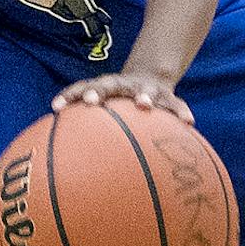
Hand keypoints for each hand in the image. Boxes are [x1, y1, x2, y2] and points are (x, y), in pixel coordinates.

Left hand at [51, 71, 193, 124]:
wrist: (150, 78)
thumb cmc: (120, 106)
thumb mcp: (106, 114)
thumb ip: (88, 132)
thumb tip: (64, 167)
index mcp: (103, 89)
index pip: (80, 88)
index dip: (68, 96)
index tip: (56, 108)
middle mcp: (121, 85)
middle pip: (106, 84)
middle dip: (97, 91)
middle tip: (91, 100)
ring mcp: (145, 88)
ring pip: (144, 90)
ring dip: (142, 95)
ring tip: (144, 105)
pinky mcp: (167, 95)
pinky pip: (176, 104)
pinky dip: (181, 111)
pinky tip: (188, 123)